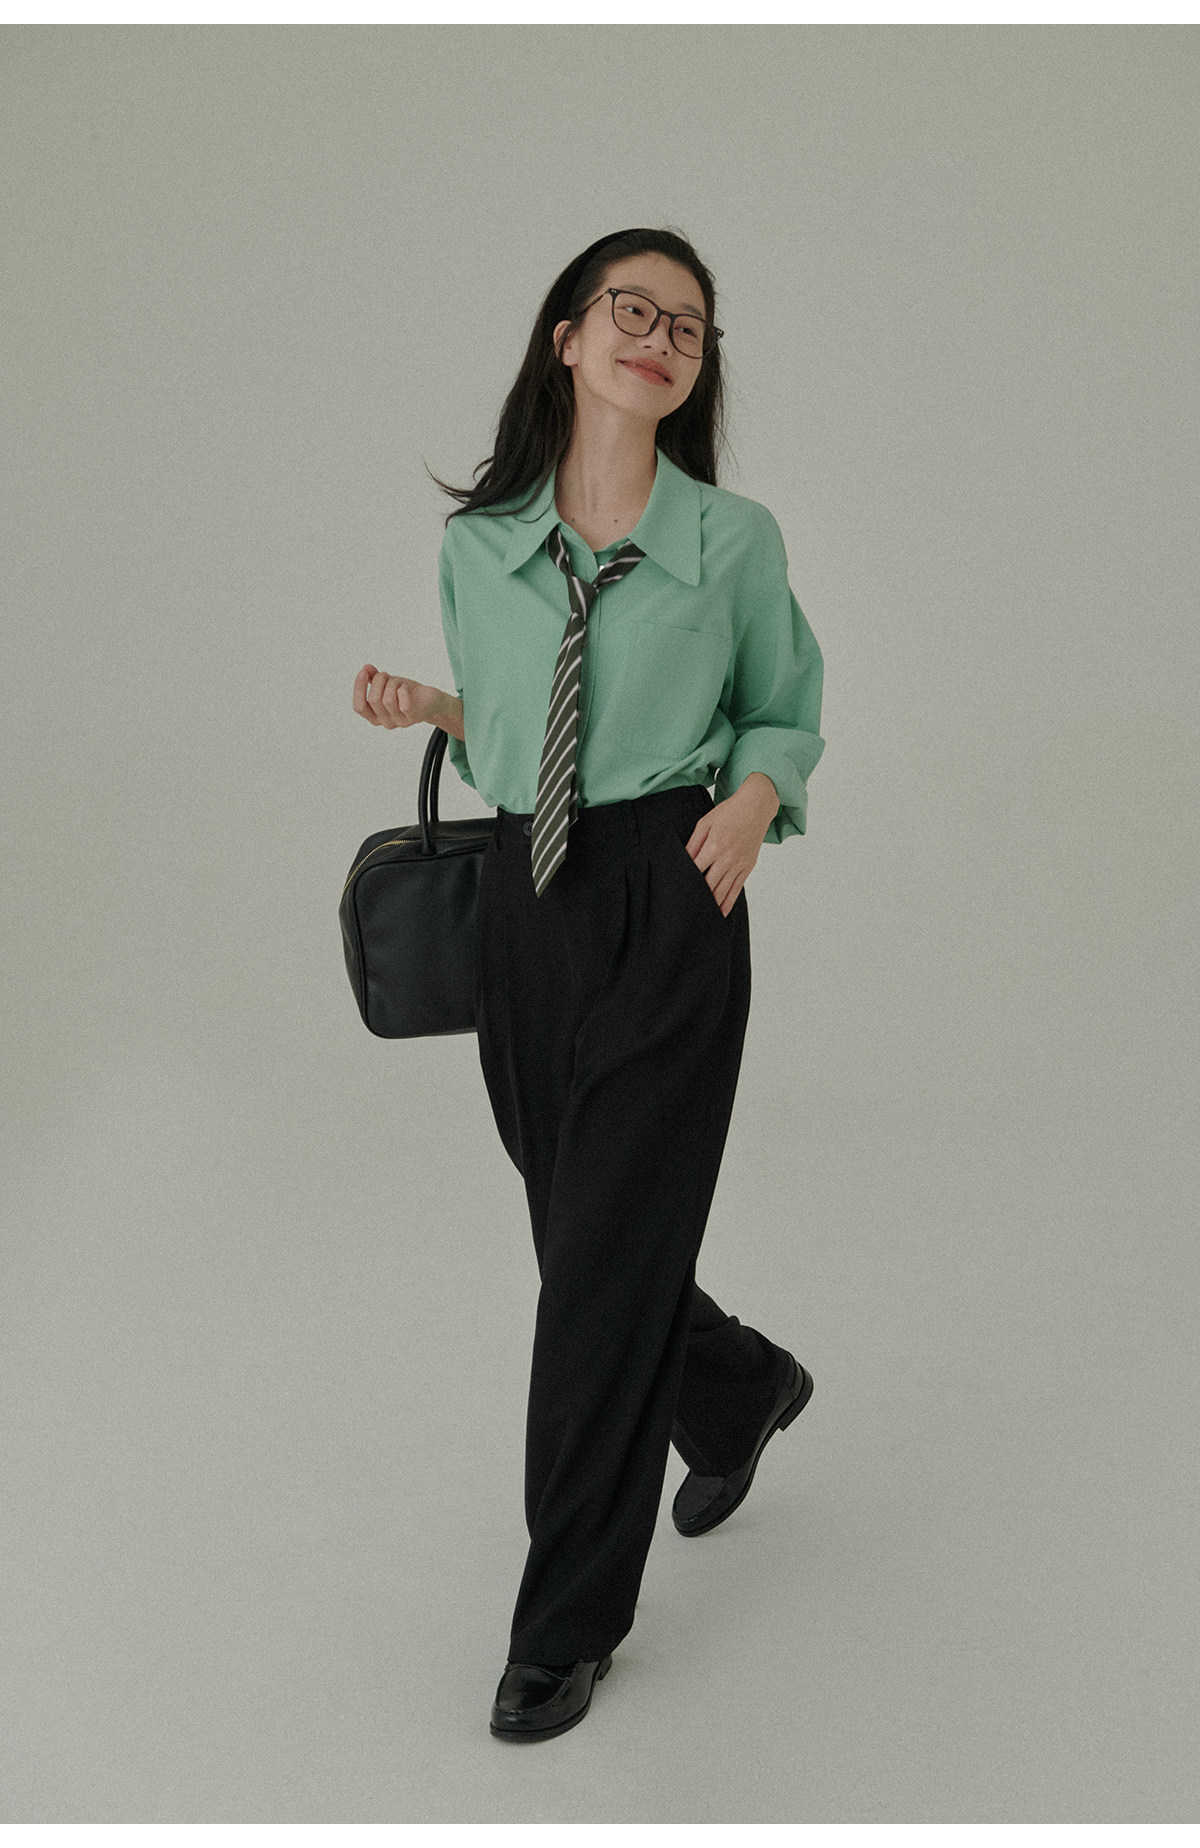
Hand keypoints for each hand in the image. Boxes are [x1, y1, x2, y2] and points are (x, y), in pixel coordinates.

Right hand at [353, 664, 447, 729]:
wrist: (429, 699)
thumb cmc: (407, 693)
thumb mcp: (387, 683)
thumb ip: (373, 677)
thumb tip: (366, 669)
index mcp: (375, 716)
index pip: (359, 707)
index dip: (358, 688)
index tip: (363, 671)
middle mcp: (386, 722)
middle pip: (373, 699)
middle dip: (379, 680)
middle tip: (387, 675)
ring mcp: (400, 722)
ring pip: (387, 700)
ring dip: (392, 684)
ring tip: (398, 683)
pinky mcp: (413, 717)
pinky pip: (403, 704)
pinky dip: (403, 690)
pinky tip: (405, 688)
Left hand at [684, 777, 777, 916]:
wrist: (756, 807)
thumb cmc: (729, 812)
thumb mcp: (705, 823)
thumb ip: (693, 843)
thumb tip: (683, 860)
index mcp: (714, 846)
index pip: (695, 870)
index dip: (685, 881)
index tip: (676, 890)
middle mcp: (727, 858)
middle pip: (708, 885)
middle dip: (697, 897)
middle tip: (685, 909)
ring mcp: (739, 864)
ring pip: (723, 891)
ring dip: (711, 905)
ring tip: (700, 916)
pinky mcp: (748, 867)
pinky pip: (737, 889)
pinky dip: (728, 903)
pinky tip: (721, 912)